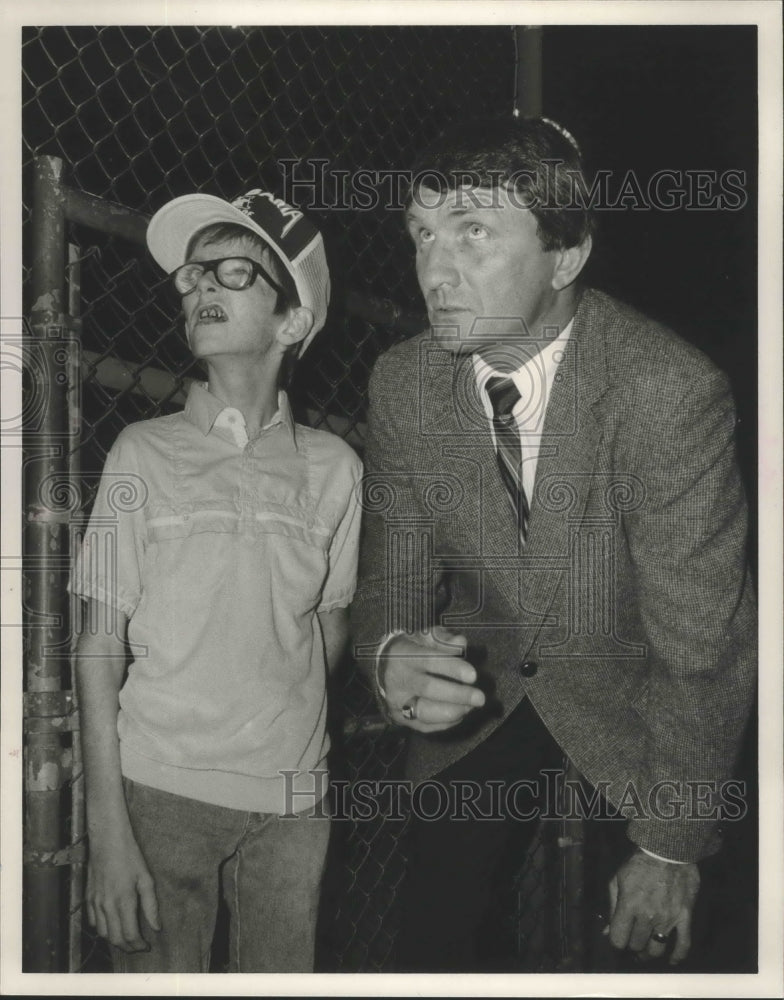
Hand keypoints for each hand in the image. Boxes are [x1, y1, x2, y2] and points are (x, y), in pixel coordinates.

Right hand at [86, 827, 160, 951]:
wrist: (107, 840)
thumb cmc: (129, 856)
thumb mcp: (146, 878)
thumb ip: (151, 905)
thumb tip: (157, 927)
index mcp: (123, 901)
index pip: (129, 935)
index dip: (138, 946)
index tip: (146, 946)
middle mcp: (106, 906)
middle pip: (115, 939)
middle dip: (128, 947)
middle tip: (138, 946)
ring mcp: (95, 903)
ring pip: (103, 933)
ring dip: (115, 940)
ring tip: (127, 938)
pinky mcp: (87, 898)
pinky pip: (93, 922)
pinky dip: (102, 929)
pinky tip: (112, 924)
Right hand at [379, 626, 484, 731]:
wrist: (385, 668)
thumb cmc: (412, 649)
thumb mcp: (425, 637)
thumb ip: (444, 639)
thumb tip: (461, 642)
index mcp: (403, 655)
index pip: (429, 661)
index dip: (452, 668)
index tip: (473, 675)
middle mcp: (397, 680)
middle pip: (428, 689)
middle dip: (457, 695)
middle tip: (480, 698)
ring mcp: (397, 702)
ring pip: (425, 712)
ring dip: (453, 711)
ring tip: (471, 706)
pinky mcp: (400, 719)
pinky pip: (426, 726)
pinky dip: (446, 722)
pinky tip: (460, 712)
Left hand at [605, 848, 699, 963]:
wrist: (668, 850)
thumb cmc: (638, 864)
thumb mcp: (617, 879)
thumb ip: (612, 907)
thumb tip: (607, 932)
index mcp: (628, 905)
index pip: (618, 939)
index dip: (616, 942)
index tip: (618, 938)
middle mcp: (647, 915)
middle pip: (637, 945)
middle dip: (632, 944)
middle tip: (632, 939)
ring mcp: (668, 918)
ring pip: (656, 949)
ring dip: (649, 952)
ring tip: (646, 950)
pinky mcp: (684, 917)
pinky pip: (684, 944)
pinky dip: (677, 956)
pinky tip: (671, 960)